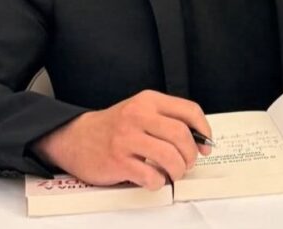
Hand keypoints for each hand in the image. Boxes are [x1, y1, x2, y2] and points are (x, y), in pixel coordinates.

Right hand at [32, 90, 211, 188]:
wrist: (76, 137)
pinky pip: (150, 176)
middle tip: (188, 163)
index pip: (189, 110)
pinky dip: (158, 182)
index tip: (206, 145)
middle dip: (191, 155)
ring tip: (174, 173)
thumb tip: (199, 140)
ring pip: (169, 156)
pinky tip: (154, 180)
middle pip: (181, 135)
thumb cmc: (116, 126)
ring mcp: (127, 139)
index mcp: (149, 100)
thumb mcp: (142, 111)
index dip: (204, 130)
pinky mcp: (118, 161)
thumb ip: (167, 119)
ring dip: (178, 170)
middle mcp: (139, 116)